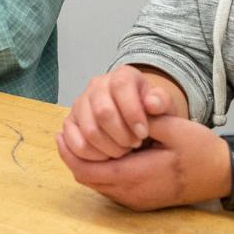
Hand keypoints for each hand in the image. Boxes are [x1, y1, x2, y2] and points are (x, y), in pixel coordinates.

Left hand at [56, 115, 231, 210]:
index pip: (89, 169)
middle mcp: (132, 193)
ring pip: (97, 183)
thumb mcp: (174, 127)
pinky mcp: (141, 199)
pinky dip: (100, 169)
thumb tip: (120, 109)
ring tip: (79, 138)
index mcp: (137, 176)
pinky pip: (110, 186)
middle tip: (63, 133)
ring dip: (86, 163)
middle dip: (73, 156)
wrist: (223, 174)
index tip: (60, 132)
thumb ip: (144, 119)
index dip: (70, 152)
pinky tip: (102, 150)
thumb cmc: (200, 150)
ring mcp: (136, 200)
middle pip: (88, 179)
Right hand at [59, 65, 175, 161]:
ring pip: (89, 130)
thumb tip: (151, 103)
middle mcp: (96, 85)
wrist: (135, 120)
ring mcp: (80, 104)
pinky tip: (107, 157)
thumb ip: (161, 102)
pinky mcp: (70, 123)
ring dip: (109, 148)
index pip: (121, 86)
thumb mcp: (163, 105)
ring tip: (123, 150)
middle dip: (122, 135)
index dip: (133, 113)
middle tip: (135, 145)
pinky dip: (92, 156)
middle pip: (103, 112)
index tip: (144, 133)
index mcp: (121, 76)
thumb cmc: (150, 112)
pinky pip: (74, 143)